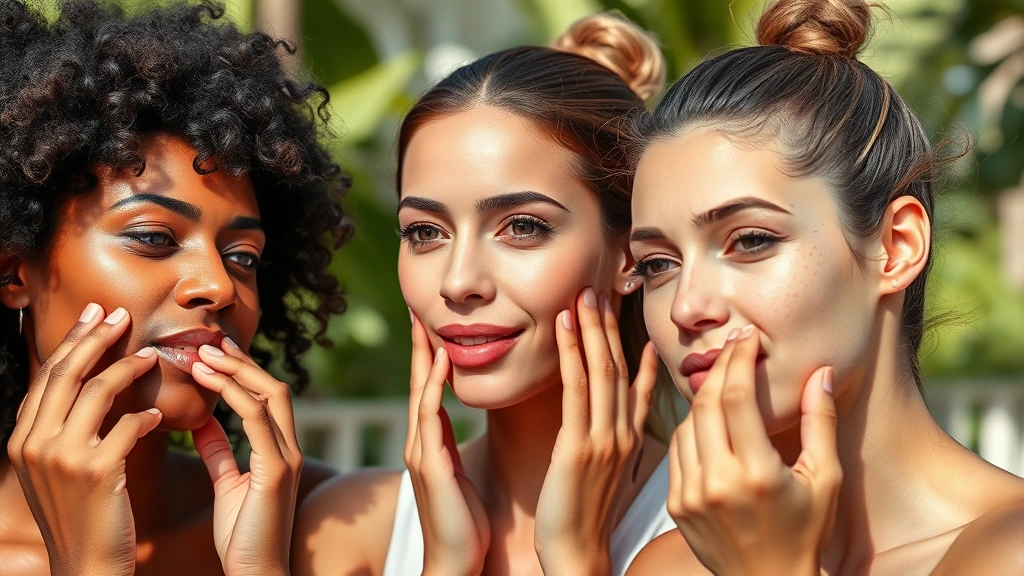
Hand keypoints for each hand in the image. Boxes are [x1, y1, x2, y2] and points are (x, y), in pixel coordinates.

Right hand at [7, 304, 161, 575]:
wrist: (86, 567)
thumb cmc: (81, 514)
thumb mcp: (58, 468)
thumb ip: (64, 429)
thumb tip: (86, 384)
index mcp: (23, 440)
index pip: (48, 377)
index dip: (73, 342)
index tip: (96, 315)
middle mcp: (34, 444)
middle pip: (66, 374)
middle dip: (95, 338)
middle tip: (121, 314)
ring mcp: (63, 458)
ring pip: (97, 391)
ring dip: (127, 367)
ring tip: (151, 357)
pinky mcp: (97, 472)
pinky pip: (128, 426)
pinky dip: (146, 416)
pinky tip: (159, 415)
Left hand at [189, 339, 302, 575]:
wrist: (255, 573)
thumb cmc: (242, 535)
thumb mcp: (227, 483)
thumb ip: (219, 450)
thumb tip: (202, 419)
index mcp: (280, 450)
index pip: (267, 397)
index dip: (241, 370)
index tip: (212, 351)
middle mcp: (289, 448)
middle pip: (273, 387)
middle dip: (240, 362)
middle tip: (206, 343)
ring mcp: (286, 458)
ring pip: (269, 396)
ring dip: (235, 371)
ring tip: (202, 355)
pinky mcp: (276, 471)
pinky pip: (257, 421)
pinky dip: (232, 396)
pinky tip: (207, 382)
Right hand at [404, 314, 489, 575]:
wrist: (457, 564)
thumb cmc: (466, 524)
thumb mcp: (458, 473)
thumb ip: (452, 444)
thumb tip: (456, 418)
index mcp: (431, 443)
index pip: (428, 387)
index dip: (428, 353)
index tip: (432, 321)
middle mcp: (420, 442)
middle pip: (416, 381)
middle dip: (417, 344)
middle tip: (419, 306)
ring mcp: (421, 453)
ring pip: (419, 391)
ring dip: (421, 355)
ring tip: (424, 321)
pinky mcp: (430, 466)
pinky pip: (429, 417)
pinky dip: (433, 386)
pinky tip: (439, 361)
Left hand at [534, 288, 659, 575]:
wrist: (577, 554)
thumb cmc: (585, 516)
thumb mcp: (606, 472)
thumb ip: (612, 437)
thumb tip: (612, 414)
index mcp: (631, 439)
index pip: (636, 382)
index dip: (632, 344)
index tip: (627, 314)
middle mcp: (624, 433)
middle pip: (619, 367)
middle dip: (608, 326)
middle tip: (599, 288)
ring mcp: (605, 438)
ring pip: (601, 370)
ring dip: (591, 329)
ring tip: (582, 295)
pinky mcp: (580, 445)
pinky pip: (576, 389)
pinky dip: (570, 353)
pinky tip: (561, 326)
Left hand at [667, 325, 840, 575]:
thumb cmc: (805, 533)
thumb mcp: (825, 480)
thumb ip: (821, 424)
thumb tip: (821, 373)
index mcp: (757, 474)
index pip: (737, 399)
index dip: (739, 361)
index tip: (747, 339)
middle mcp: (717, 483)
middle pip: (706, 404)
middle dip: (719, 368)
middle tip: (732, 348)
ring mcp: (690, 494)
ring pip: (686, 423)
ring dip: (703, 396)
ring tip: (723, 379)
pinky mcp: (675, 503)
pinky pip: (675, 449)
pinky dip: (690, 426)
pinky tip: (709, 418)